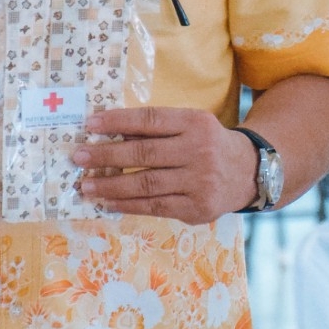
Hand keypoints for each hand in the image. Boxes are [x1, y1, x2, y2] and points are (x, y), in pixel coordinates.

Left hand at [77, 106, 256, 223]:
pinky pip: (155, 207)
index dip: (118, 121)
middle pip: (145, 153)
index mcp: (195, 123)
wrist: (249, 172)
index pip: (151, 120)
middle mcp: (199, 151)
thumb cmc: (208, 144)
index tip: (90, 124)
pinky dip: (128, 205)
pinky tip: (108, 202)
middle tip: (78, 156)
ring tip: (86, 185)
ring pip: (147, 184)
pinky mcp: (197, 208)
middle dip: (107, 155)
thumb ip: (157, 130)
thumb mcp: (190, 126)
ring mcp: (199, 182)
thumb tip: (110, 133)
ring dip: (111, 185)